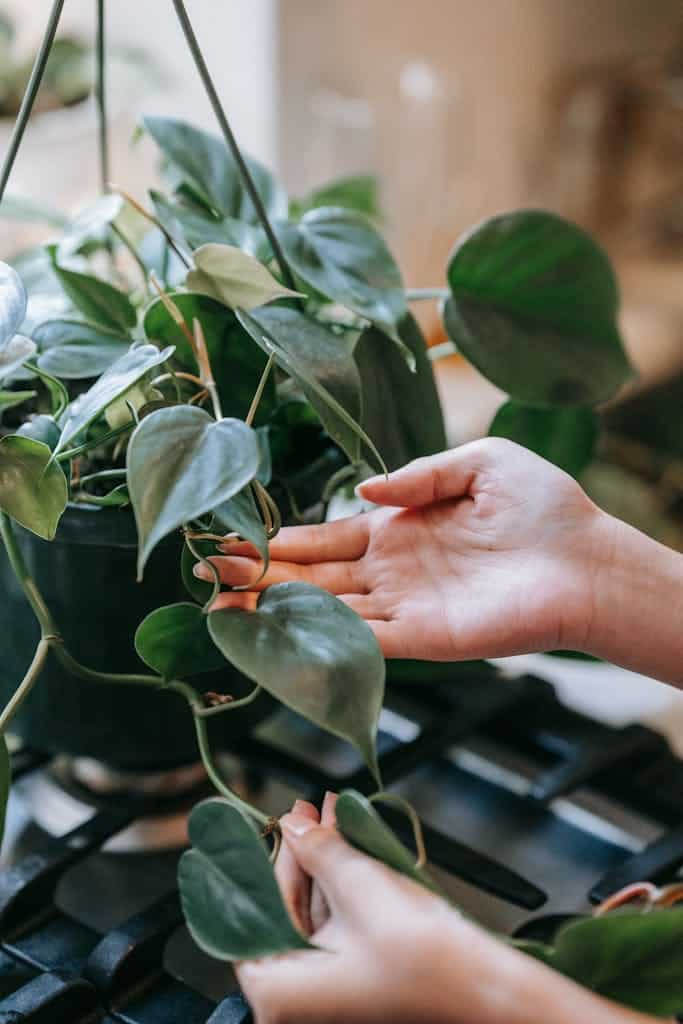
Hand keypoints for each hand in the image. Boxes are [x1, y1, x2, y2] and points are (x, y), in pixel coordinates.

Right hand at [200, 438, 605, 660]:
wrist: (586, 557)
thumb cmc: (541, 507)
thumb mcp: (478, 462)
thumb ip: (418, 475)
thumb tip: (366, 491)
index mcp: (398, 531)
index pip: (325, 539)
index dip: (280, 542)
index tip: (236, 542)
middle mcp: (392, 572)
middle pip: (312, 578)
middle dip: (261, 577)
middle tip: (210, 574)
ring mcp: (404, 606)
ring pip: (325, 611)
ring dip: (275, 610)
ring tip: (223, 606)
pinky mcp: (424, 637)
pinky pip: (363, 639)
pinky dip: (320, 639)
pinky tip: (278, 635)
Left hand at [236, 796, 656, 1023]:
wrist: (488, 992)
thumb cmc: (423, 957)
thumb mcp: (359, 884)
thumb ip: (317, 849)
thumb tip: (293, 826)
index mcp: (279, 993)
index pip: (253, 916)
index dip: (269, 862)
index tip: (280, 824)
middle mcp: (297, 1002)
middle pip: (285, 913)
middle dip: (302, 855)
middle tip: (306, 811)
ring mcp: (329, 995)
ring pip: (314, 918)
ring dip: (323, 864)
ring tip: (328, 815)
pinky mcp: (358, 984)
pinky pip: (338, 931)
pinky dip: (342, 890)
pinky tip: (347, 846)